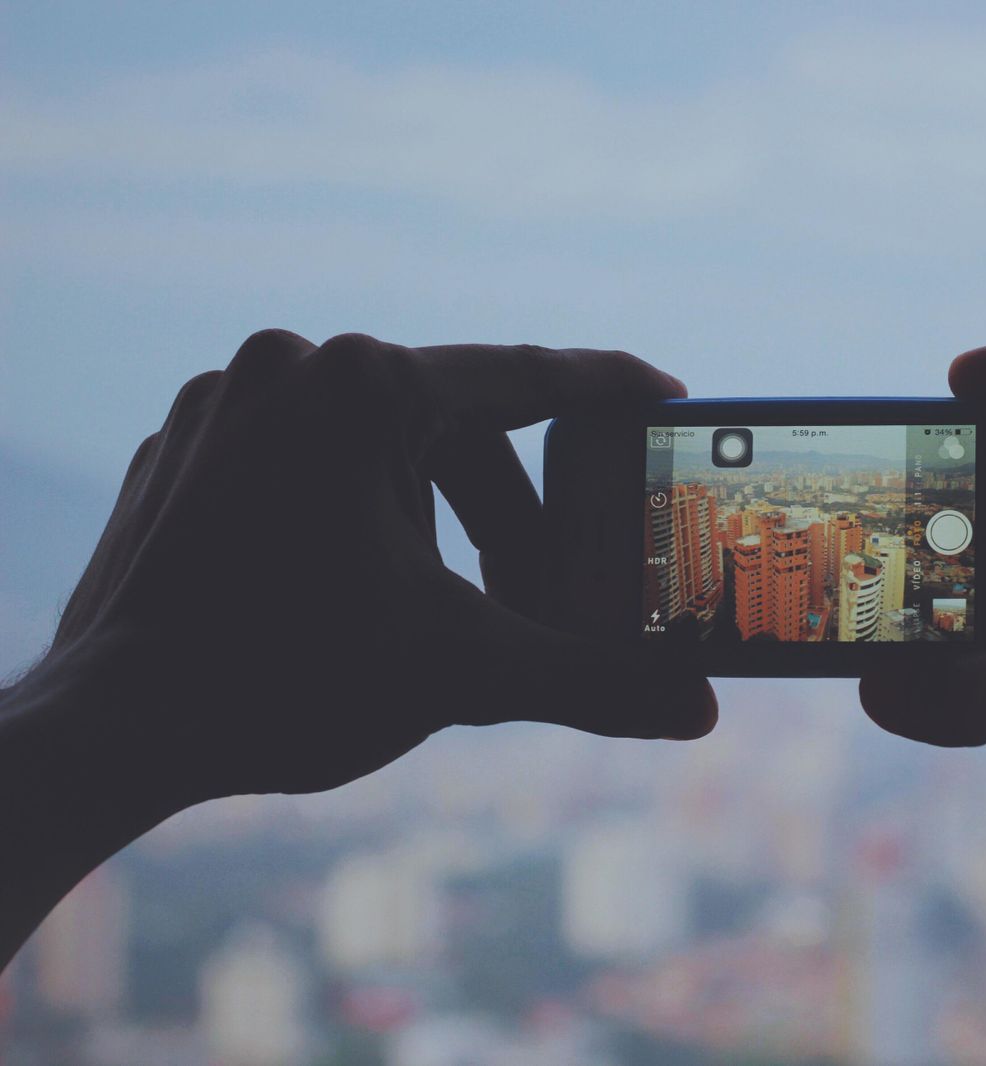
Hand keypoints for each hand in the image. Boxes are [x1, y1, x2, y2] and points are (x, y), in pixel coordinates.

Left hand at [40, 329, 715, 805]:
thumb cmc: (284, 682)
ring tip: (457, 606)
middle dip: (516, 516)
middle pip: (456, 426)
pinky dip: (364, 512)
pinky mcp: (185, 446)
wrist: (106, 732)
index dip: (612, 392)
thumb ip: (594, 678)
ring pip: (380, 443)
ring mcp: (227, 400)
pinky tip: (371, 589)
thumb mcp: (466, 673)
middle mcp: (293, 365)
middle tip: (554, 592)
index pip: (530, 375)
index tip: (668, 401)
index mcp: (369, 387)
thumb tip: (701, 710)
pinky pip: (308, 456)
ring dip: (440, 520)